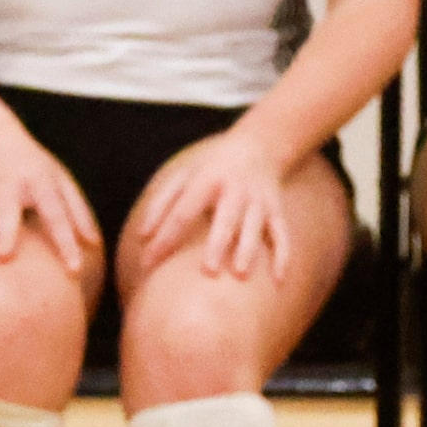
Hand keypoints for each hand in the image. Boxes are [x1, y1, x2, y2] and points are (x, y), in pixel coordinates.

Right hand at [0, 122, 99, 272]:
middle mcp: (9, 184)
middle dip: (6, 232)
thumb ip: (78, 210)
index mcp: (40, 182)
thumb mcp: (61, 179)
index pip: (57, 214)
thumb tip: (95, 242)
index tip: (74, 268)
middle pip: (8, 210)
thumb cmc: (34, 166)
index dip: (66, 241)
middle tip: (5, 257)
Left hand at [130, 128, 302, 281]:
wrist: (259, 147)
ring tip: (241, 274)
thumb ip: (161, 204)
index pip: (183, 212)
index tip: (148, 263)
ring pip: (255, 228)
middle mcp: (236, 191)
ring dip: (249, 250)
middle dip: (218, 245)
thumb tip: (143, 237)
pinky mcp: (276, 210)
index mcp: (207, 181)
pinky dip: (283, 256)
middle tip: (208, 271)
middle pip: (226, 220)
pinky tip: (279, 280)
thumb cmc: (212, 169)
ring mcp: (259, 201)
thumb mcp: (184, 176)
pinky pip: (282, 234)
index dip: (165, 237)